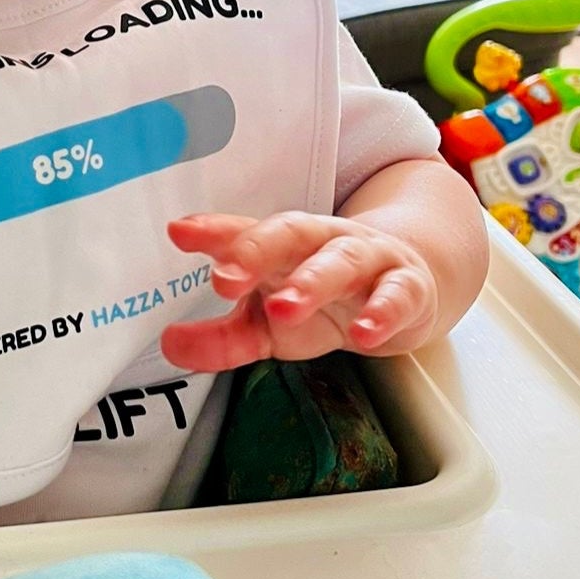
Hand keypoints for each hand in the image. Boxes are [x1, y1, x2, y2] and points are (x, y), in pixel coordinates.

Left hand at [159, 211, 440, 371]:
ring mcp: (367, 260)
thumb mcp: (268, 326)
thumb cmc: (324, 304)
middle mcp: (322, 242)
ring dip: (312, 281)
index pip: (243, 232)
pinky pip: (397, 294)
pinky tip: (364, 333)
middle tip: (224, 280)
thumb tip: (171, 346)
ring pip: (340, 260)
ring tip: (285, 308)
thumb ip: (222, 338)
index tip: (179, 233)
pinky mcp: (408, 287)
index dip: (213, 232)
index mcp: (282, 246)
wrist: (405, 290)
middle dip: (256, 251)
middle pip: (290, 234)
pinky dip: (381, 312)